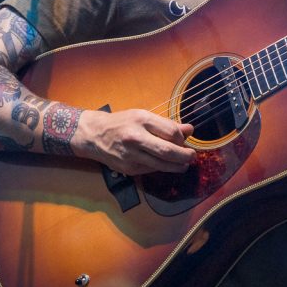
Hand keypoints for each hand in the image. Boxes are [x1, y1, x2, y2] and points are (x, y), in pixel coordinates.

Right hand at [71, 109, 194, 175]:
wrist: (95, 135)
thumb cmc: (122, 122)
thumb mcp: (143, 116)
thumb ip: (167, 124)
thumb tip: (189, 130)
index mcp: (141, 120)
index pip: (170, 132)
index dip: (181, 138)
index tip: (184, 140)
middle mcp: (135, 138)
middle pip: (167, 151)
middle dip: (184, 156)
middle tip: (192, 157)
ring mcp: (131, 155)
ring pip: (161, 165)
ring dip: (177, 166)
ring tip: (184, 164)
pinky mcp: (128, 169)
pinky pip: (151, 170)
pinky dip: (161, 168)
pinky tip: (165, 164)